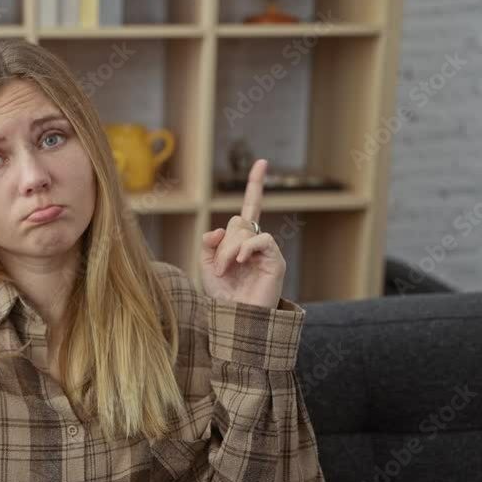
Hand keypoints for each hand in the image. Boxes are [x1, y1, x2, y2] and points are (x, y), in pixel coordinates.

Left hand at [199, 159, 284, 308]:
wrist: (236, 318)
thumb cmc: (223, 295)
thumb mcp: (206, 265)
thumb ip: (209, 243)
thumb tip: (219, 229)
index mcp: (241, 240)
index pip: (250, 207)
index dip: (255, 184)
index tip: (262, 162)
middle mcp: (256, 241)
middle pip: (237, 221)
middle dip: (221, 244)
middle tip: (219, 269)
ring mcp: (267, 250)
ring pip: (244, 230)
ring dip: (228, 251)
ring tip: (226, 272)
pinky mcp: (276, 260)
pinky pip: (260, 239)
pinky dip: (245, 249)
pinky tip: (240, 263)